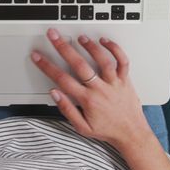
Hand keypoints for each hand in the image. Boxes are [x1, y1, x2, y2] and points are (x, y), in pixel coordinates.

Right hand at [32, 28, 152, 151]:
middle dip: (63, 48)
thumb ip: (67, 110)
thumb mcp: (82, 127)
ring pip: (102, 60)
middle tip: (54, 35)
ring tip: (80, 37)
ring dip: (90, 46)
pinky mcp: (125, 80)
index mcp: (87, 100)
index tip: (37, 57)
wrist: (131, 134)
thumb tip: (54, 93)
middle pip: (79, 65)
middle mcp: (100, 89)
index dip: (47, 66)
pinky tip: (105, 41)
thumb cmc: (107, 130)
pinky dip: (115, 49)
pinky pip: (123, 61)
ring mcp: (114, 83)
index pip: (62, 79)